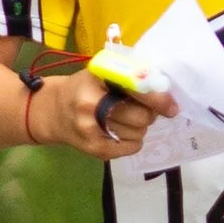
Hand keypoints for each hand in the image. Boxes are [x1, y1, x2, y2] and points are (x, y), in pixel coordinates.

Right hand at [26, 68, 179, 161]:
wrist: (51, 112)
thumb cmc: (83, 88)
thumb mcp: (101, 74)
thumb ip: (129, 78)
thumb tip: (164, 93)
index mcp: (97, 78)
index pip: (135, 89)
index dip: (157, 99)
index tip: (172, 107)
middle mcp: (91, 104)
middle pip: (141, 117)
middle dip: (148, 114)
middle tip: (141, 110)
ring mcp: (91, 129)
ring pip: (138, 133)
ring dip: (139, 128)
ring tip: (124, 119)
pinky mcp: (94, 149)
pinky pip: (130, 148)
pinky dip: (133, 142)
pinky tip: (120, 133)